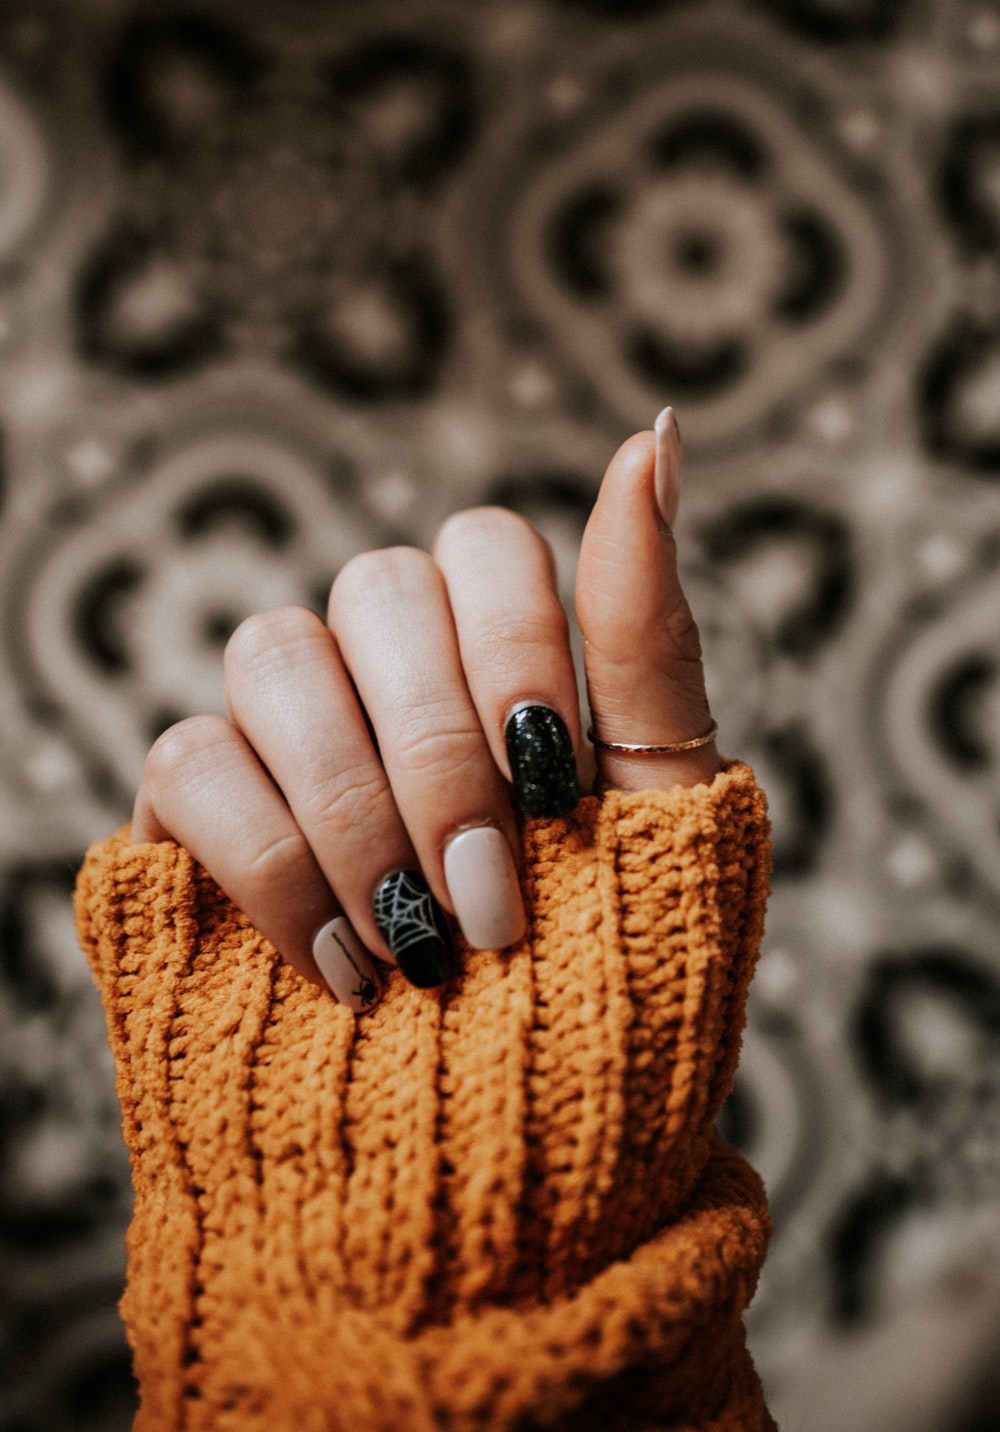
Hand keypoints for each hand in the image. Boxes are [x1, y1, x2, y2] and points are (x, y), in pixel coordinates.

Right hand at [131, 411, 720, 1008]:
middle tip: (489, 904)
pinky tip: (345, 965)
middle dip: (442, 755)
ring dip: (359, 813)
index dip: (517, 648)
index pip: (485, 545)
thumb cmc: (606, 984)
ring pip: (273, 652)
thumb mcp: (660, 811)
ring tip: (418, 948)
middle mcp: (385, 677)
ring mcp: (284, 738)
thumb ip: (648, 634)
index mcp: (500, 663)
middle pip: (380, 587)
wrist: (506, 1161)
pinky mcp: (195, 815)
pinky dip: (277, 868)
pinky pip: (189, 759)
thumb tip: (657, 432)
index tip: (556, 793)